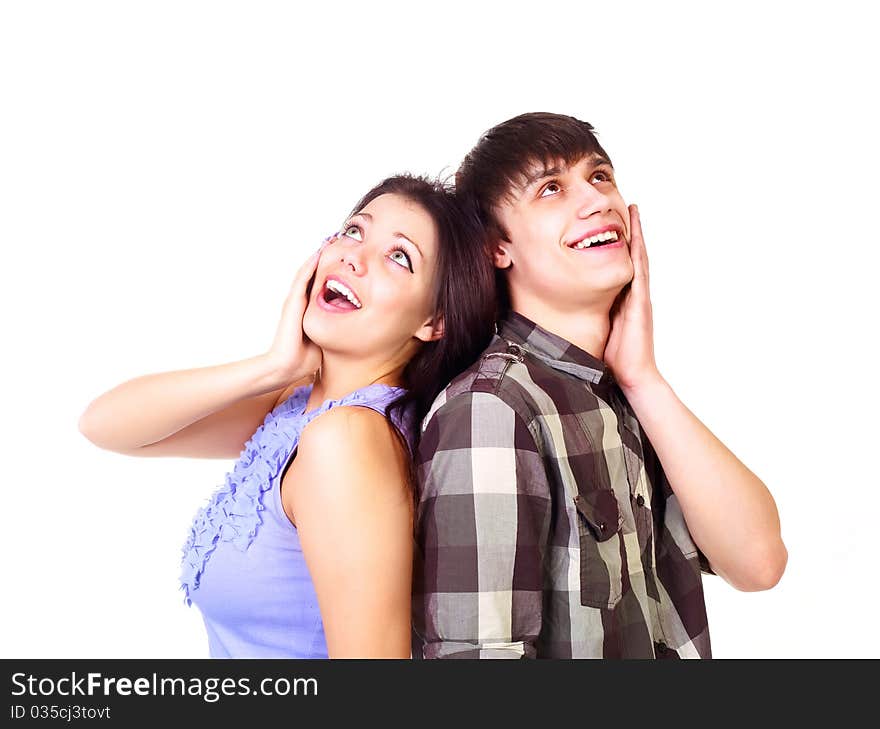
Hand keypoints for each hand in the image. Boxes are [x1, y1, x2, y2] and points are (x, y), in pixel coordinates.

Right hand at [265, 237, 334, 381]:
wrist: (287, 367)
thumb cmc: (305, 359)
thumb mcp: (327, 340)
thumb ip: (336, 331)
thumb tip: (354, 329)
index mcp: (309, 310)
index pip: (322, 285)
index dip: (332, 270)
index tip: (345, 258)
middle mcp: (301, 303)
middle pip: (314, 274)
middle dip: (326, 257)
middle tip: (338, 241)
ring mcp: (295, 302)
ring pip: (307, 272)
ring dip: (317, 256)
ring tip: (329, 241)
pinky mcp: (292, 304)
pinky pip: (302, 280)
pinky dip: (310, 266)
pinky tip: (318, 254)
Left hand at [603, 205, 661, 391]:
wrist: (633, 375)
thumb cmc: (615, 357)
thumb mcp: (598, 328)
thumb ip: (591, 315)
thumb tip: (569, 308)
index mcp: (622, 299)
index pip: (619, 264)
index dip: (615, 243)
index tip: (608, 224)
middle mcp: (633, 294)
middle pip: (631, 254)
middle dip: (628, 230)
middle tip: (626, 205)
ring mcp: (639, 296)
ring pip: (638, 257)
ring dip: (635, 233)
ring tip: (631, 209)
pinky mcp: (640, 302)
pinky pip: (639, 270)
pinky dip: (638, 251)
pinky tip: (634, 235)